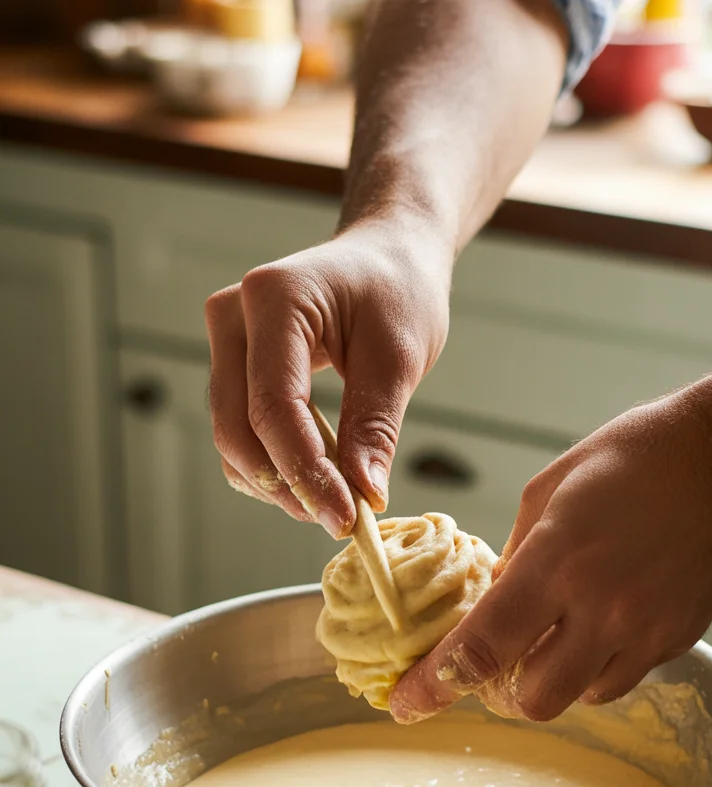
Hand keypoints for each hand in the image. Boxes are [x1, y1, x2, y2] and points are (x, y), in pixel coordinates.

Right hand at [205, 219, 451, 536]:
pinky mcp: (232, 366)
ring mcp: (225, 341)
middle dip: (288, 484)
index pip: (274, 406)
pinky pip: (239, 431)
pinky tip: (317, 474)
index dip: (306, 473)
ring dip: (279, 481)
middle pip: (236, 429)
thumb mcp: (400, 356)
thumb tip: (363, 495)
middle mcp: (233, 318)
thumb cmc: (398, 292)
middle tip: (343, 518)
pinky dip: (274, 465)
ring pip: (232, 438)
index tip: (345, 519)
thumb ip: (375, 426)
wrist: (386, 256)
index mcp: (275, 300)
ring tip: (337, 496)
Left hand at [390, 395, 711, 722]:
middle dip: (500, 694)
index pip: (483, 644)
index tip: (408, 703)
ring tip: (554, 639)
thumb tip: (489, 604)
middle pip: (533, 700)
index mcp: (555, 560)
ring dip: (552, 682)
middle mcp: (601, 606)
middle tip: (494, 670)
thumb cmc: (625, 462)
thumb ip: (513, 559)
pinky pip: (621, 680)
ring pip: (580, 698)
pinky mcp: (678, 639)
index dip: (436, 684)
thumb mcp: (544, 494)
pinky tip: (598, 628)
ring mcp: (645, 629)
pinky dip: (595, 669)